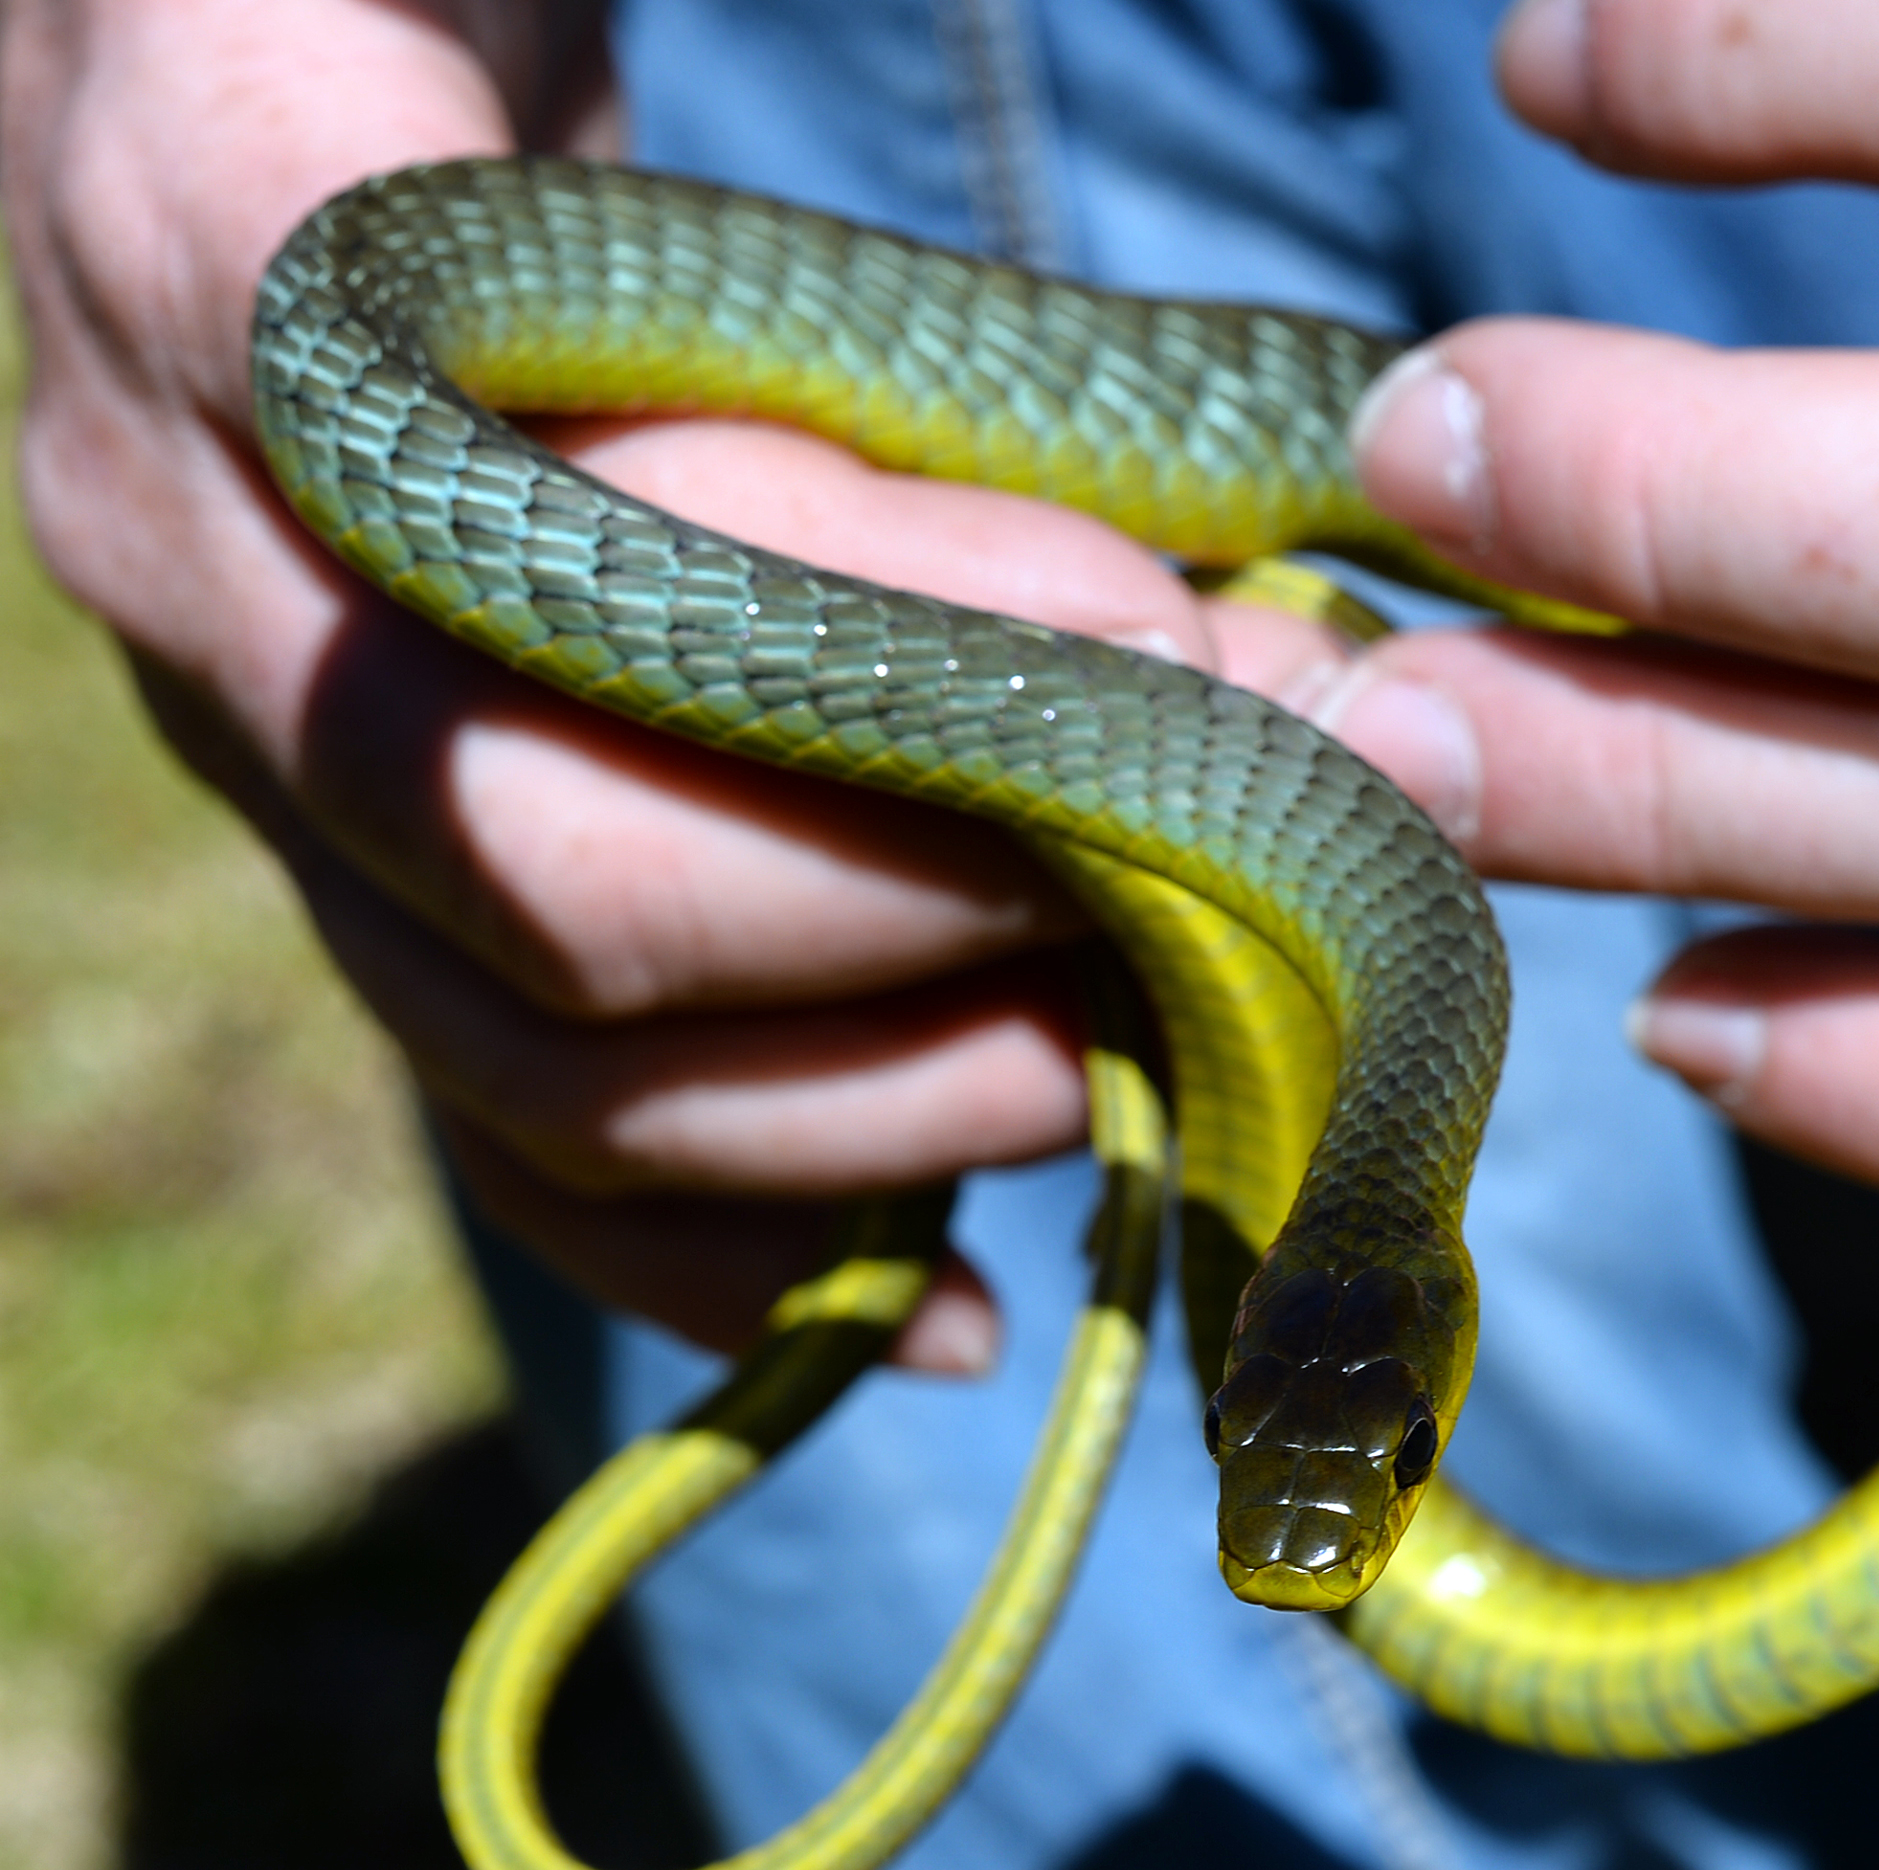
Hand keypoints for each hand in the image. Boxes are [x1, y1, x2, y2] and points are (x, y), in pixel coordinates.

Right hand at [2, 0, 1352, 1365]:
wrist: (275, 20)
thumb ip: (785, 243)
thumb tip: (1174, 580)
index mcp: (231, 245)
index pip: (542, 529)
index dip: (874, 624)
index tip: (1168, 617)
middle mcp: (196, 544)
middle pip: (549, 859)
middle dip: (936, 903)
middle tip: (1237, 852)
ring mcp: (257, 747)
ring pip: (540, 1052)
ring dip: (894, 1089)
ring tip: (1160, 1042)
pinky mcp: (350, 879)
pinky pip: (509, 1136)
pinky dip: (746, 1244)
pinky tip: (954, 1288)